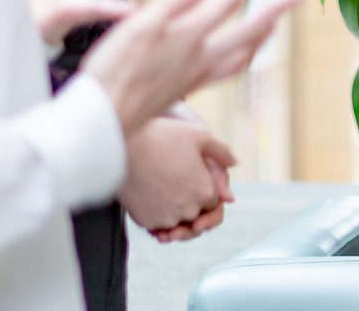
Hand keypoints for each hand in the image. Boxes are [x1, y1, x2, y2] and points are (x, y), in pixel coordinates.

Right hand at [80, 0, 299, 134]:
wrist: (101, 120)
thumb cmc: (113, 71)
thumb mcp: (137, 28)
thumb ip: (172, 4)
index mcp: (188, 38)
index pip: (227, 2)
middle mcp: (199, 59)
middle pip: (248, 32)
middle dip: (273, 11)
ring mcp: (194, 77)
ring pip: (241, 58)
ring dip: (260, 38)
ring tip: (271, 26)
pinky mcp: (184, 89)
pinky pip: (225, 73)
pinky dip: (239, 60)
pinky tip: (234, 56)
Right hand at [121, 112, 237, 241]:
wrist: (123, 144)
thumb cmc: (162, 136)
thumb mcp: (199, 136)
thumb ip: (221, 152)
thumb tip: (235, 163)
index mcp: (205, 191)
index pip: (213, 201)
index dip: (204, 188)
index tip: (192, 176)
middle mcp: (188, 209)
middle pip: (195, 213)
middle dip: (190, 200)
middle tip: (175, 180)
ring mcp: (166, 218)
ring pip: (176, 220)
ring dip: (173, 209)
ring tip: (162, 186)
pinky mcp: (146, 221)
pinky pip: (156, 223)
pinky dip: (156, 213)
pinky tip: (150, 193)